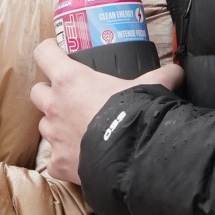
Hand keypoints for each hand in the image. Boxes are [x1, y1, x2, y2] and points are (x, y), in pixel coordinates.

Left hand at [29, 39, 182, 184]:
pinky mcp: (58, 163)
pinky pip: (55, 159)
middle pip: (37, 90)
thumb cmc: (135, 115)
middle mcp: (55, 105)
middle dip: (49, 92)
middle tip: (68, 96)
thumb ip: (162, 76)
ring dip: (57, 124)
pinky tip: (82, 160)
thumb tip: (177, 71)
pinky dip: (65, 159)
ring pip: (44, 125)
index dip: (49, 51)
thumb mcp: (150, 87)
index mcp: (70, 79)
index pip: (44, 53)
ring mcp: (54, 136)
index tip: (56, 52)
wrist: (133, 159)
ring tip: (78, 128)